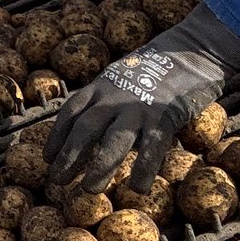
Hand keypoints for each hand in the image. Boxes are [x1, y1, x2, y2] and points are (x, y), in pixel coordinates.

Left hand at [44, 4, 239, 192]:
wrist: (191, 51)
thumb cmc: (156, 67)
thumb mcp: (121, 76)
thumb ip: (107, 98)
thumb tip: (94, 128)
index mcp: (101, 85)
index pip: (70, 112)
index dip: (57, 137)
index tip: (48, 158)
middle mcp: (114, 96)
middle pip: (84, 130)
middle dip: (69, 157)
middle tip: (57, 181)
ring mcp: (138, 106)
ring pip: (112, 142)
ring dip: (98, 167)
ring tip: (88, 190)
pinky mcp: (164, 116)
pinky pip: (152, 148)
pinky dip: (144, 170)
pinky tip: (138, 189)